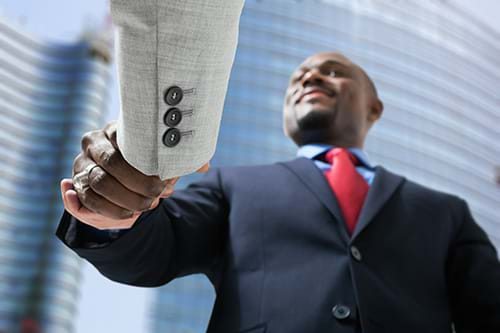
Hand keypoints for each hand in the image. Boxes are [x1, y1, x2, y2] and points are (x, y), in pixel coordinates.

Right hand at [60, 120, 209, 229]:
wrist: (122, 175)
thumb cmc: (145, 162)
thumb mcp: (161, 158)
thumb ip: (181, 160)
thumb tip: (204, 167)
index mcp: (116, 129)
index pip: (127, 144)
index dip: (149, 168)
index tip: (168, 182)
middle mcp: (94, 143)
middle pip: (112, 165)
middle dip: (138, 186)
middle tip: (158, 197)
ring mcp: (82, 163)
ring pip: (99, 184)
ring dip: (126, 200)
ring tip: (147, 207)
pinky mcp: (76, 185)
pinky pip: (87, 201)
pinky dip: (108, 210)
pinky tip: (128, 214)